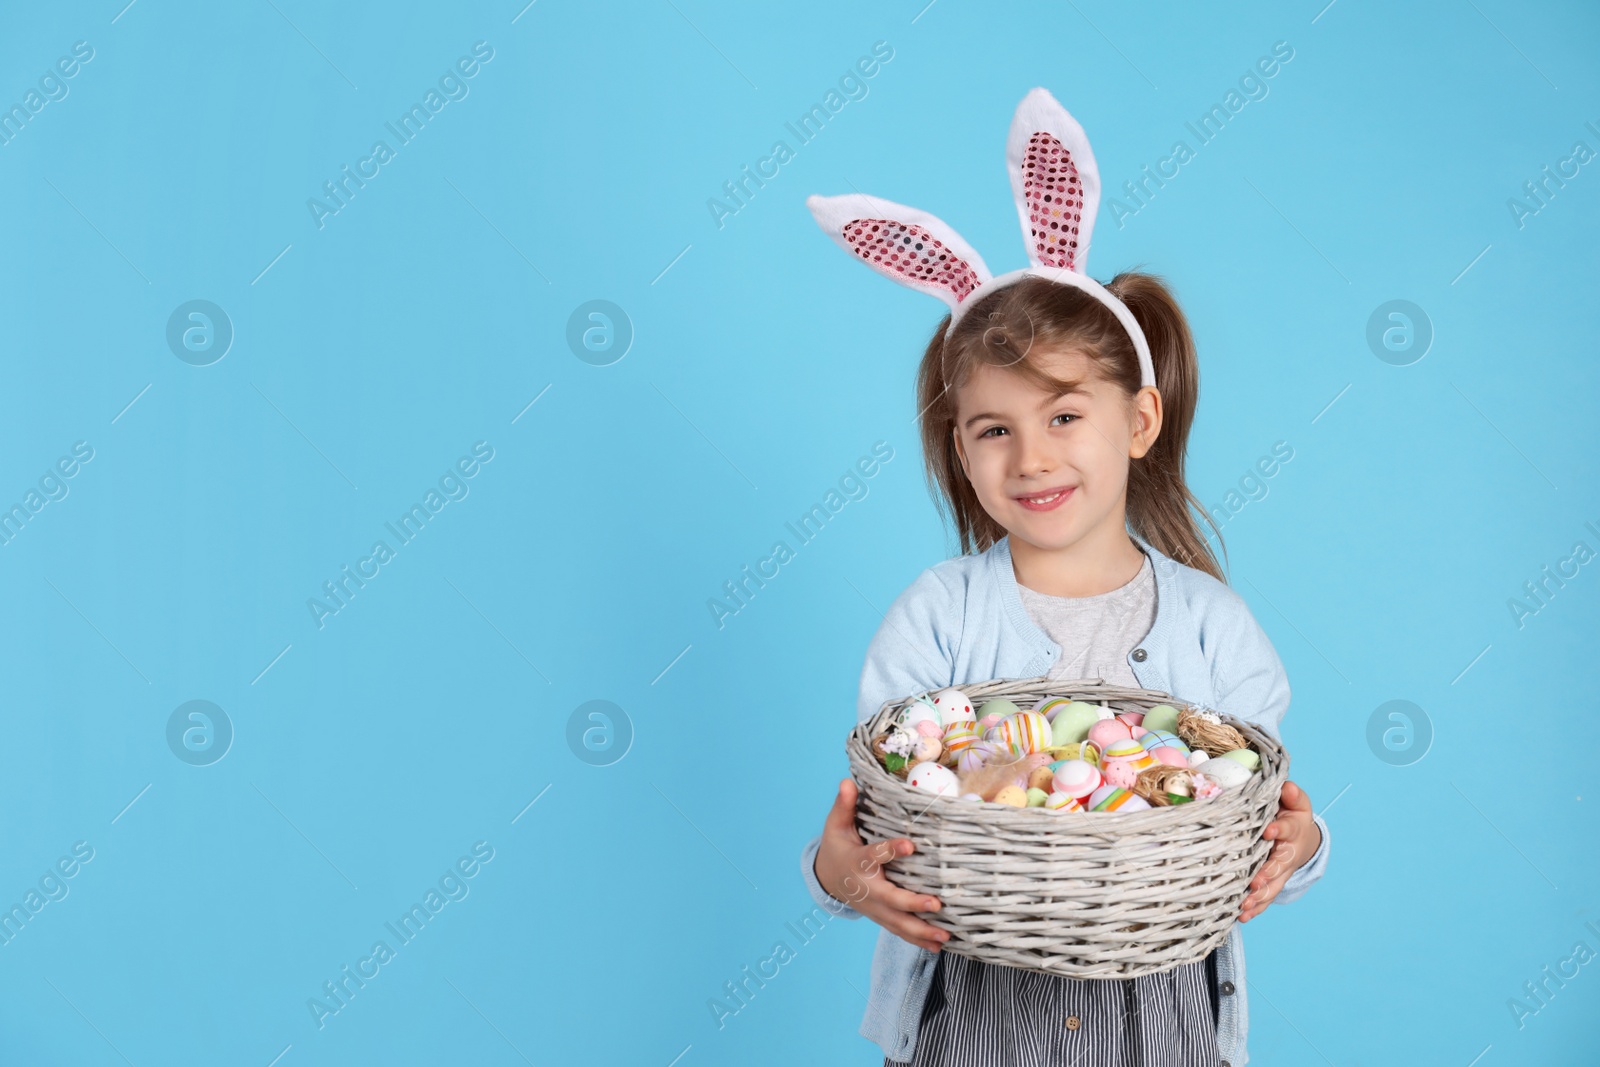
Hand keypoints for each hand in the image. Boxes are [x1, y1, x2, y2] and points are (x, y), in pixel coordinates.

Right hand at [814, 778, 949, 951]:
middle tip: (935, 904)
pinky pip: (900, 930)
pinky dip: (918, 940)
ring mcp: (875, 907)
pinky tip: (938, 945)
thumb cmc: (838, 846)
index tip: (910, 845)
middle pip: (890, 899)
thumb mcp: (836, 825)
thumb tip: (848, 781)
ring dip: (921, 931)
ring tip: (944, 935)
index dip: (891, 851)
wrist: (828, 878)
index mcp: (858, 863)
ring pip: (898, 922)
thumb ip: (844, 805)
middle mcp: (867, 889)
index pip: (874, 856)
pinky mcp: (882, 916)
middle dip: (912, 904)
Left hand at [1239, 780, 1320, 922]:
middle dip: (1267, 874)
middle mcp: (1287, 854)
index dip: (1279, 830)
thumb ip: (1292, 795)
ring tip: (1244, 906)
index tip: (1269, 831)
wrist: (1301, 837)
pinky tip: (1241, 916)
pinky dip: (1255, 908)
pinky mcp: (1271, 882)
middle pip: (1279, 866)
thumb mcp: (1296, 802)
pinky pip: (1264, 897)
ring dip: (1259, 897)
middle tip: (1255, 883)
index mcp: (1292, 830)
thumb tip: (1287, 787)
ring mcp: (1280, 871)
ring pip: (1271, 886)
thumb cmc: (1291, 814)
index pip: (1287, 829)